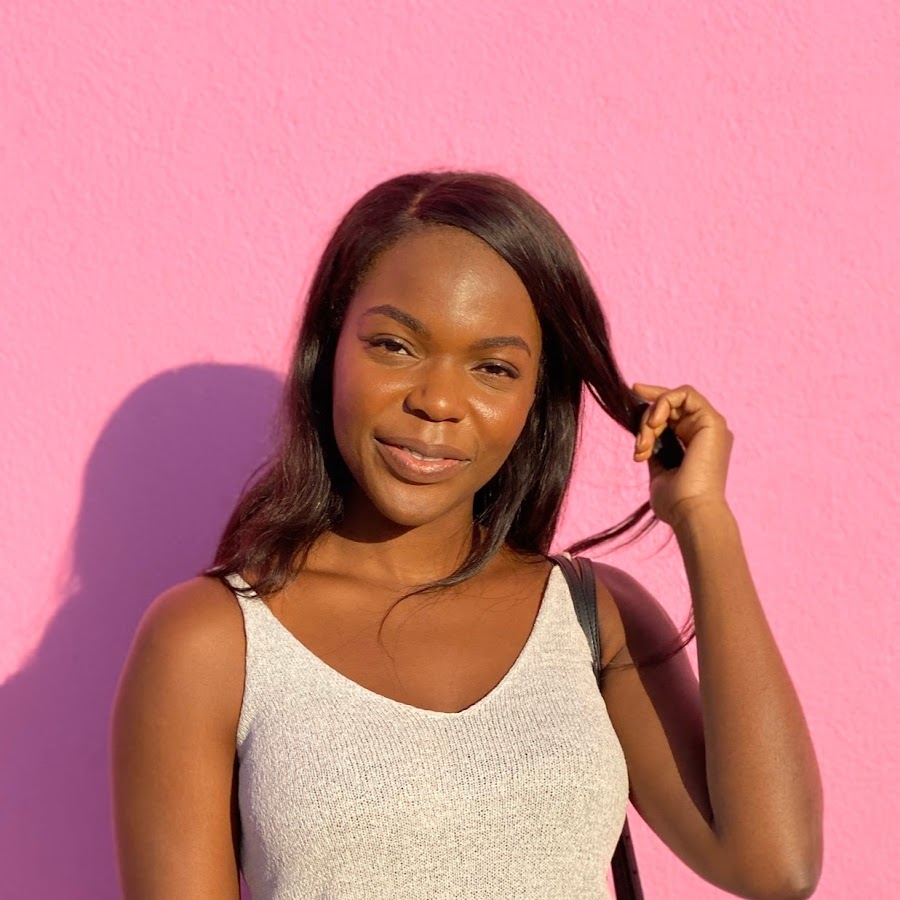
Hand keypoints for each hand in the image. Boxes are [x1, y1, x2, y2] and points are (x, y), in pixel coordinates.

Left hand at [632, 383, 732, 528]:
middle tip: (640, 446)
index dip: (651, 406)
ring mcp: (710, 425)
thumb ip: (655, 452)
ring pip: (673, 399)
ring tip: (645, 443)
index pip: (672, 414)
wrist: (691, 512)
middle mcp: (705, 432)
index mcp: (695, 443)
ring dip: (651, 417)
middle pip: (670, 405)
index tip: (633, 394)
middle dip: (646, 419)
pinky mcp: (712, 421)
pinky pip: (684, 393)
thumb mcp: (659, 473)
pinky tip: (654, 425)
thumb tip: (644, 438)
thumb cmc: (675, 502)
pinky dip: (663, 403)